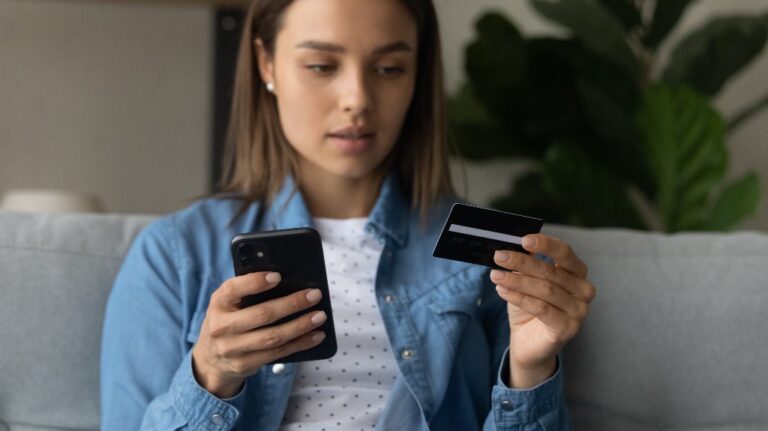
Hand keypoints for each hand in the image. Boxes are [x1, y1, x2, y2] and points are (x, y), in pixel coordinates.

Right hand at [191, 272, 326, 397]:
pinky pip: (278, 354)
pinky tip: (316, 335)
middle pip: (261, 315)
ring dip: (300, 326)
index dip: (255, 282)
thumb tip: (288, 281)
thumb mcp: (229, 303)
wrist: (210, 359)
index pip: (234, 289)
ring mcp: (232, 349)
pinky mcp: (245, 364)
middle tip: (315, 295)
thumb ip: (248, 292)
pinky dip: (300, 344)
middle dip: (292, 304)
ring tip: (320, 316)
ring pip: (272, 337)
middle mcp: (221, 326)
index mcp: (218, 303)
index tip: (278, 276)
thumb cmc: (229, 320)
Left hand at [490, 234, 594, 387]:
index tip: (524, 239)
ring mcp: (579, 311)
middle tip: (499, 256)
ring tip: (495, 275)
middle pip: (551, 271)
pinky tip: (502, 291)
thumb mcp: (526, 281)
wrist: (528, 343)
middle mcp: (584, 291)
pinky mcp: (567, 328)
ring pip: (545, 289)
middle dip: (522, 262)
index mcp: (577, 273)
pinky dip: (519, 297)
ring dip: (516, 281)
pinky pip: (541, 308)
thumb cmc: (529, 307)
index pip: (565, 253)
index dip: (545, 244)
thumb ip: (526, 264)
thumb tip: (514, 244)